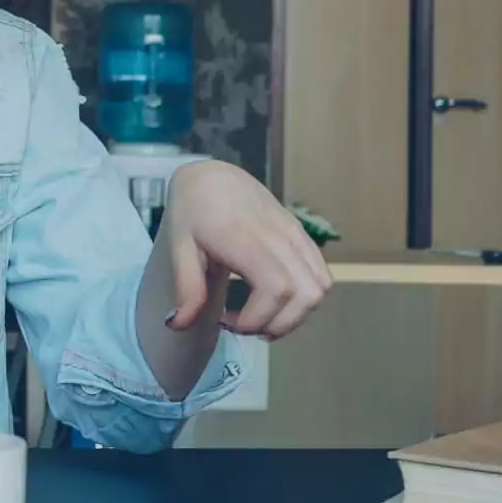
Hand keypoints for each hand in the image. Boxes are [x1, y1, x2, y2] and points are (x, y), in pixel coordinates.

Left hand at [163, 160, 332, 338]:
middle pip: (305, 294)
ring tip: (262, 316)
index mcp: (246, 238)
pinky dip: (305, 298)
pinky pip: (321, 274)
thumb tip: (179, 326)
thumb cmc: (193, 212)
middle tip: (245, 324)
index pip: (276, 289)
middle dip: (278, 324)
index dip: (258, 318)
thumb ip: (187, 288)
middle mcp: (280, 236)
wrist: (214, 176)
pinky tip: (276, 300)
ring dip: (295, 314)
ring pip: (320, 287)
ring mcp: (296, 234)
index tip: (226, 322)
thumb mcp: (179, 247)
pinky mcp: (302, 235)